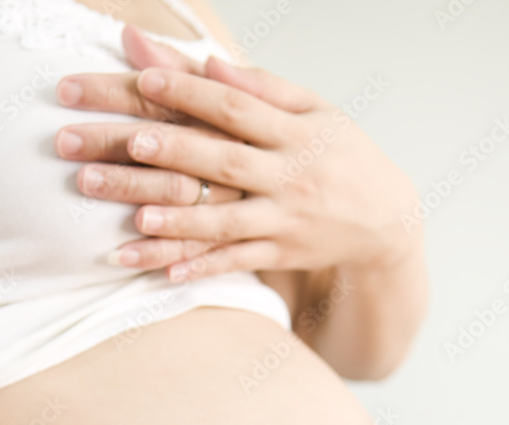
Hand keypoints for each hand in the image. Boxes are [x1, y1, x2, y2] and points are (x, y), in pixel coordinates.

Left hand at [55, 25, 419, 281]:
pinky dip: (205, 268)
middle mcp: (288, 175)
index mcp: (294, 131)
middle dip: (171, 152)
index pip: (235, 107)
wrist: (384, 220)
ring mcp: (284, 219)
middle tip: (125, 144)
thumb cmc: (339, 155)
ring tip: (137, 218)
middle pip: (222, 160)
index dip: (190, 93)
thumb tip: (208, 65)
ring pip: (226, 221)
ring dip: (181, 221)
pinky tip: (168, 274)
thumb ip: (262, 88)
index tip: (144, 79)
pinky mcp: (281, 255)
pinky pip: (238, 263)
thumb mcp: (315, 110)